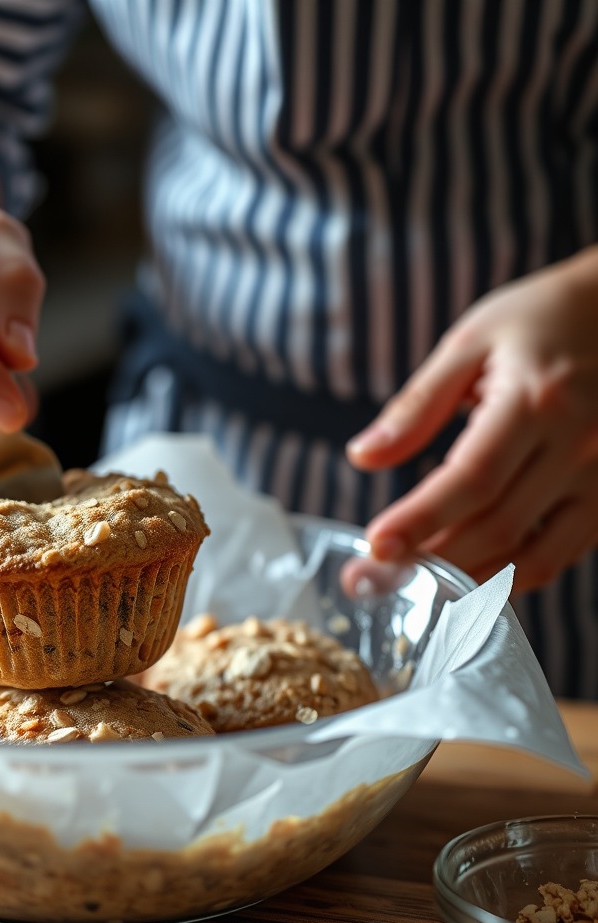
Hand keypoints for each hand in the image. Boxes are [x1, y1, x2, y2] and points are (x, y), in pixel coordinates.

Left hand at [346, 247, 597, 592]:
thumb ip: (417, 406)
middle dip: (429, 561)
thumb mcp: (471, 343)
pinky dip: (511, 575)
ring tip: (411, 587)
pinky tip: (466, 579)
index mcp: (537, 401)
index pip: (472, 479)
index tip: (375, 546)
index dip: (421, 519)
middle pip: (498, 525)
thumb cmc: (541, 320)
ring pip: (534, 555)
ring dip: (468, 581)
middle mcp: (580, 446)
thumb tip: (362, 457)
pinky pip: (561, 554)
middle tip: (370, 579)